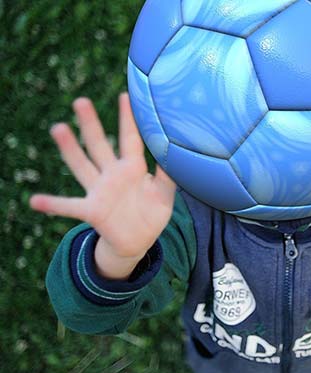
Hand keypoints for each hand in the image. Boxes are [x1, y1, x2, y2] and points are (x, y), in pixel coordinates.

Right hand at [30, 94, 176, 278]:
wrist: (138, 240)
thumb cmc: (152, 213)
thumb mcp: (165, 194)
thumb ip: (169, 176)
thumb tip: (177, 153)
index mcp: (132, 168)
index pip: (130, 139)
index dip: (128, 119)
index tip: (125, 95)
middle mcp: (112, 174)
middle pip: (99, 145)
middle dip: (91, 124)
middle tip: (81, 101)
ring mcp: (99, 191)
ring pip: (82, 166)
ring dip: (70, 149)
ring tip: (58, 128)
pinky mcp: (92, 211)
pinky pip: (68, 207)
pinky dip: (52, 204)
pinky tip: (34, 201)